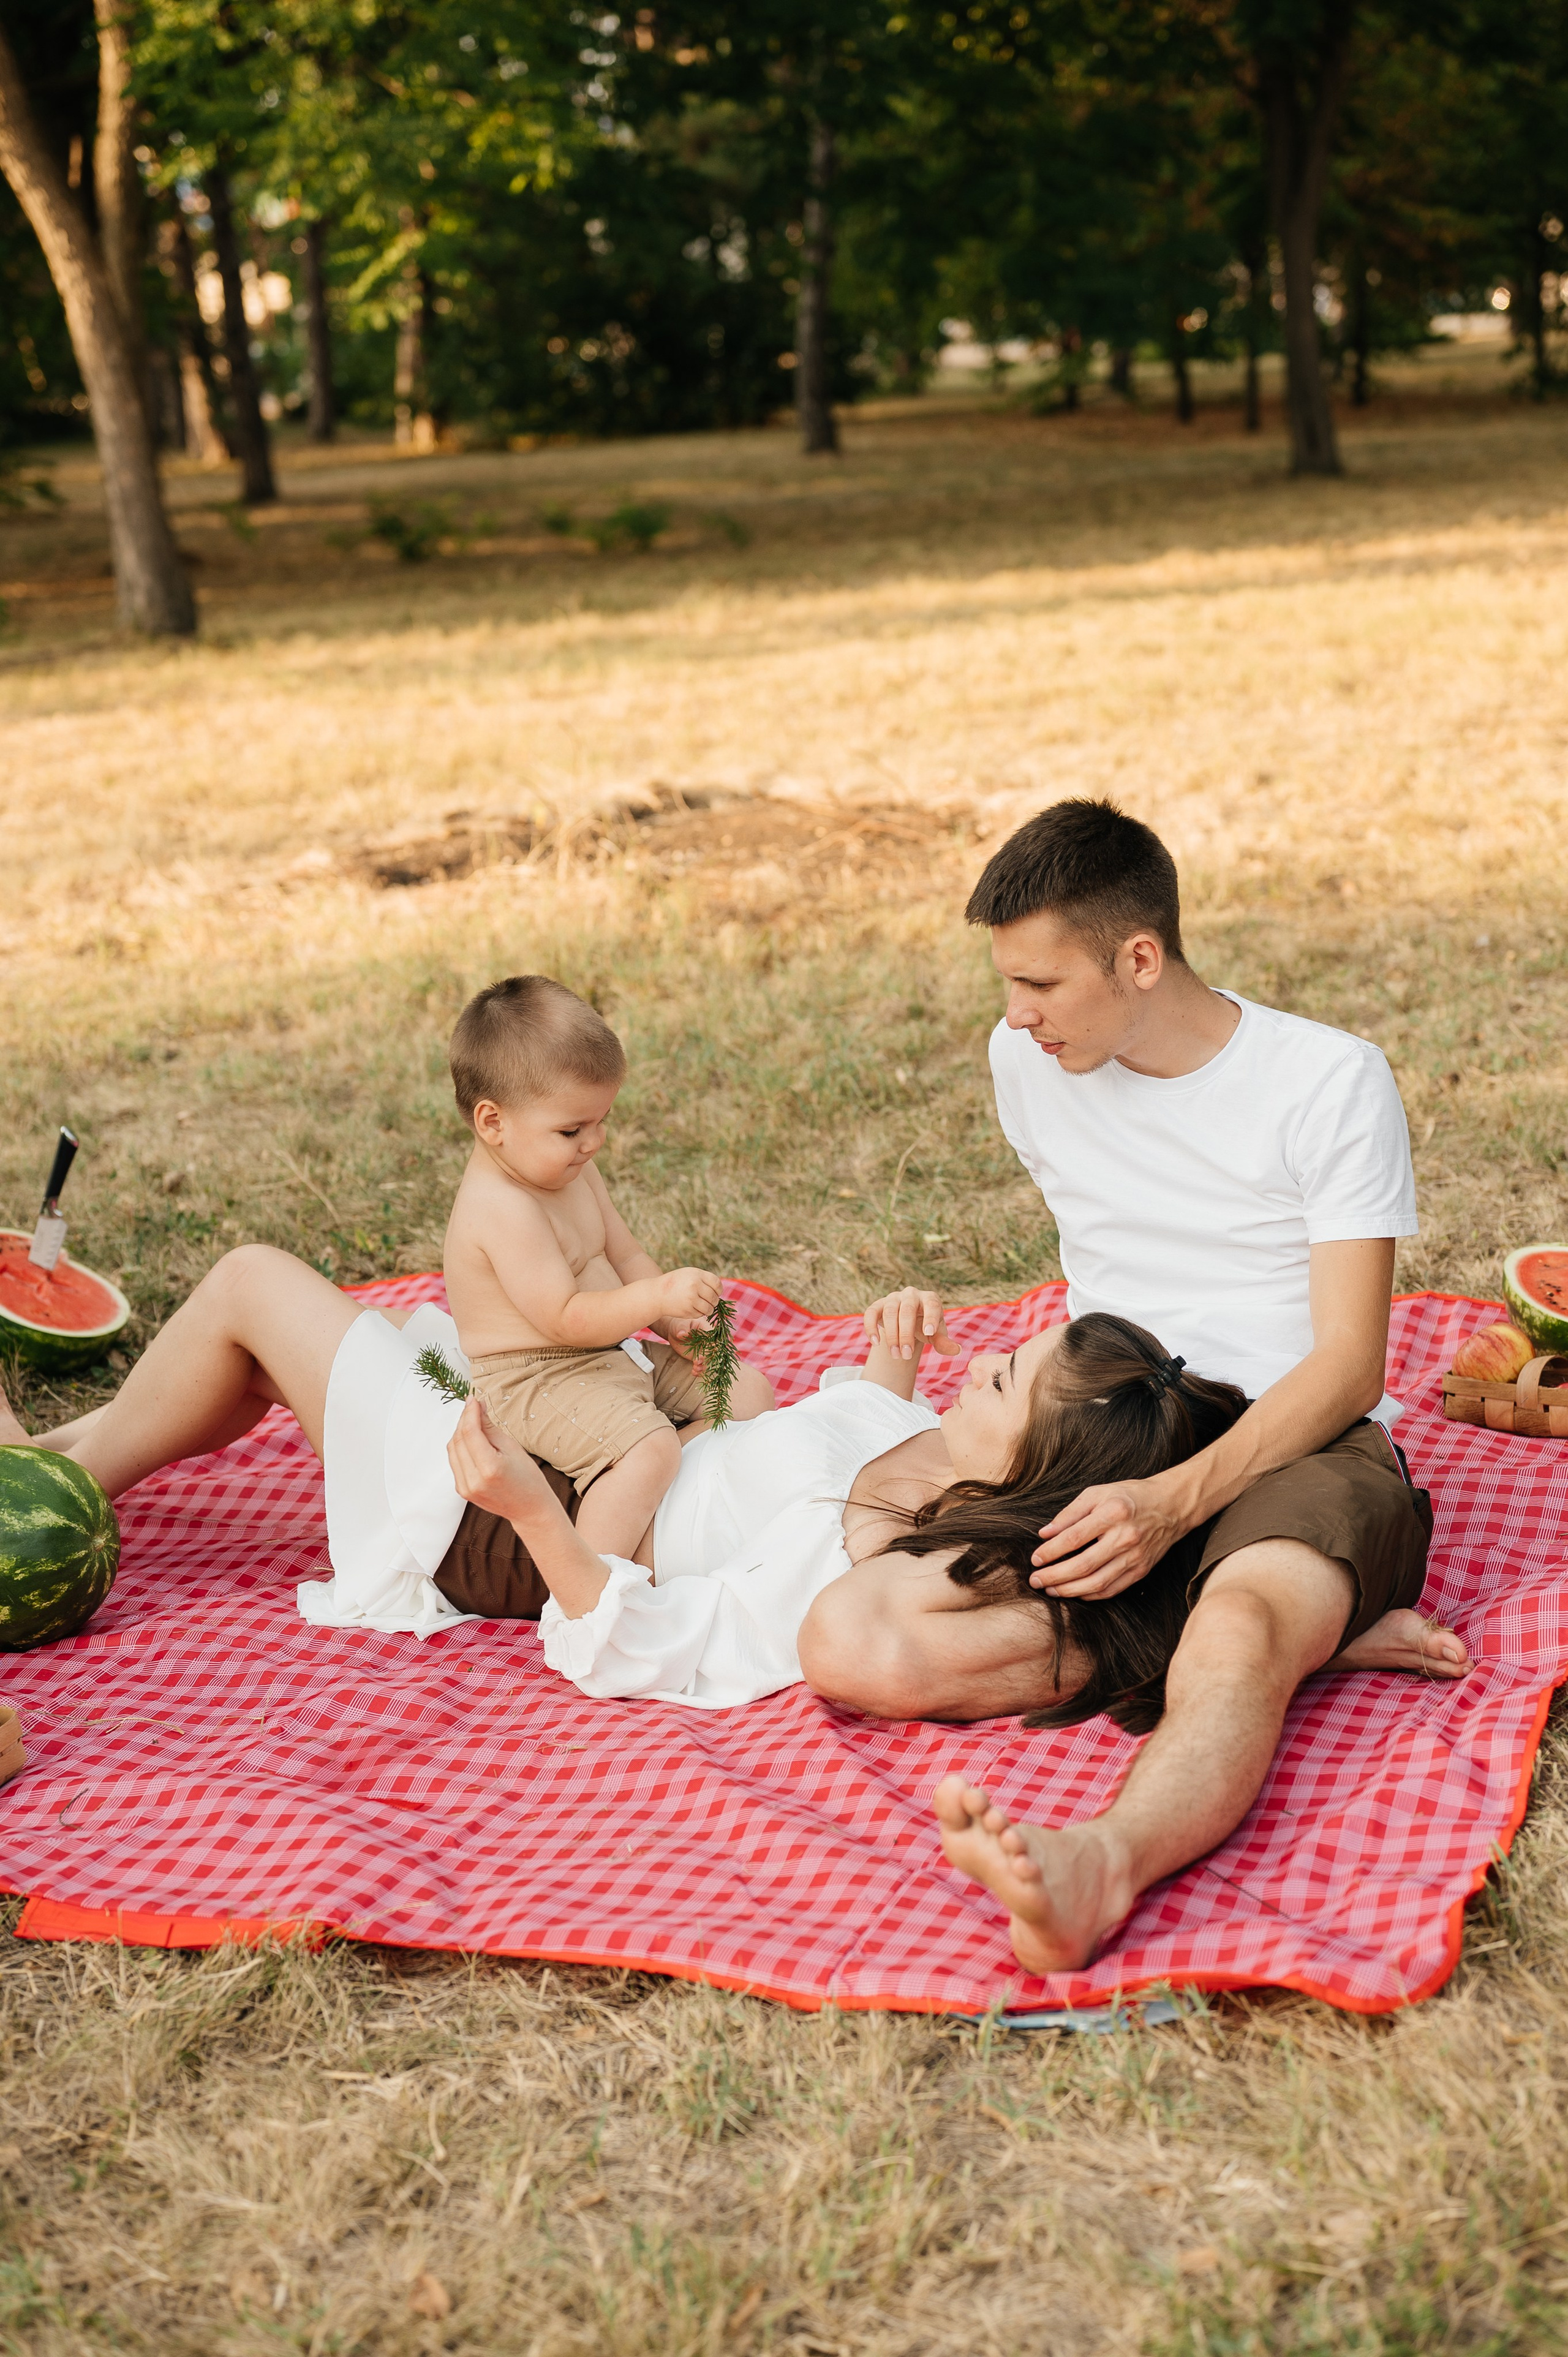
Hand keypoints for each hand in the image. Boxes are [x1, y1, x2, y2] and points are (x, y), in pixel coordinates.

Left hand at [446, 1397, 556, 1526]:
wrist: (529, 1510)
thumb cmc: (528, 1478)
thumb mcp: (513, 1448)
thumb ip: (490, 1428)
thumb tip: (477, 1407)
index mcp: (489, 1469)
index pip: (470, 1433)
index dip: (470, 1412)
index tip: (473, 1398)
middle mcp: (472, 1480)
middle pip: (458, 1440)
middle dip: (464, 1419)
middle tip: (473, 1405)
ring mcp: (465, 1488)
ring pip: (452, 1450)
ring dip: (459, 1431)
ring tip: (472, 1419)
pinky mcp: (462, 1490)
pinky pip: (455, 1461)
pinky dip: (460, 1446)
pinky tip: (470, 1438)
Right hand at [658, 1266, 721, 1327]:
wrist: (657, 1294)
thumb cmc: (676, 1283)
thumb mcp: (689, 1274)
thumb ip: (703, 1279)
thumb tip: (719, 1290)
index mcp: (696, 1275)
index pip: (716, 1283)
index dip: (718, 1290)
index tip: (716, 1292)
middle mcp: (694, 1286)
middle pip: (714, 1297)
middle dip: (714, 1301)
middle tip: (710, 1301)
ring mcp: (691, 1299)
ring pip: (709, 1308)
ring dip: (708, 1309)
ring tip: (702, 1306)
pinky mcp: (687, 1310)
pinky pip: (700, 1314)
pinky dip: (699, 1313)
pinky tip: (692, 1308)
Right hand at [862, 1286, 958, 1362]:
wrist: (906, 1323)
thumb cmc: (925, 1327)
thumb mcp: (935, 1335)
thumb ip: (943, 1342)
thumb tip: (956, 1350)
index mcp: (929, 1299)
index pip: (931, 1304)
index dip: (930, 1318)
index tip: (929, 1333)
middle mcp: (911, 1294)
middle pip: (907, 1310)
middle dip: (906, 1334)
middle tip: (906, 1355)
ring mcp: (893, 1298)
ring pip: (890, 1312)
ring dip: (892, 1335)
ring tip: (896, 1355)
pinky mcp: (878, 1305)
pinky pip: (870, 1313)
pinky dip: (872, 1328)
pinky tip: (876, 1343)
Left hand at [1029, 1477, 1183, 1598]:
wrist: (1171, 1505)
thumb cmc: (1129, 1496)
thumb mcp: (1098, 1493)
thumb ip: (1070, 1513)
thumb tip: (1045, 1534)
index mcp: (1112, 1513)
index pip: (1073, 1538)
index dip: (1051, 1552)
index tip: (1035, 1559)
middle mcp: (1125, 1537)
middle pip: (1083, 1565)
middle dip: (1055, 1576)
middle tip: (1035, 1580)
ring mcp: (1135, 1557)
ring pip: (1097, 1583)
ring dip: (1069, 1590)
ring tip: (1050, 1590)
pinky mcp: (1142, 1570)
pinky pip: (1112, 1589)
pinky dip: (1091, 1595)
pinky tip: (1075, 1592)